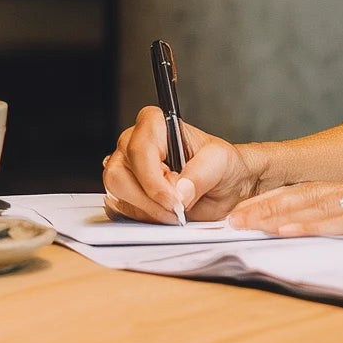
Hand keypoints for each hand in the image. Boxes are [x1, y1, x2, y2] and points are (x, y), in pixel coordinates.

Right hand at [103, 105, 262, 223]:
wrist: (225, 185)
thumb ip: (201, 174)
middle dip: (149, 199)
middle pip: (120, 173)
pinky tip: (165, 214)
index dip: (153, 177)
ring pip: (117, 193)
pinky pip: (122, 208)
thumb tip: (179, 191)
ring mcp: (126, 168)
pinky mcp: (125, 192)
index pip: (139, 148)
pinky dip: (145, 217)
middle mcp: (134, 143)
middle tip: (178, 210)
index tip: (175, 199)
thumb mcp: (220, 163)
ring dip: (148, 210)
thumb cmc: (221, 165)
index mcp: (155, 125)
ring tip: (175, 211)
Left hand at [226, 167, 342, 236]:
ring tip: (246, 227)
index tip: (245, 217)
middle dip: (265, 209)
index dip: (277, 205)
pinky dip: (317, 226)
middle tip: (229, 221)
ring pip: (320, 206)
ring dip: (280, 217)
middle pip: (306, 197)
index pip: (314, 195)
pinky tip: (293, 232)